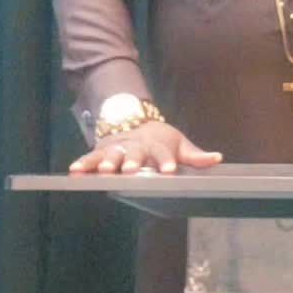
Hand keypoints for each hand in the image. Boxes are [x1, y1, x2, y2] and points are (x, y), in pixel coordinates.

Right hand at [68, 120, 222, 174]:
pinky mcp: (101, 151)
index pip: (163, 154)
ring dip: (107, 162)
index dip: (166, 162)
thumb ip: (195, 155)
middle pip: (134, 155)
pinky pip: (91, 158)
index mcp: (157, 145)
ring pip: (111, 155)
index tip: (168, 171)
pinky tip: (74, 172)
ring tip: (102, 171)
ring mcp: (117, 148)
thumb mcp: (179, 144)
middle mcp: (136, 147)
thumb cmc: (160, 139)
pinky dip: (83, 164)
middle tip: (130, 170)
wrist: (134, 121)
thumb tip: (217, 158)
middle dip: (132, 161)